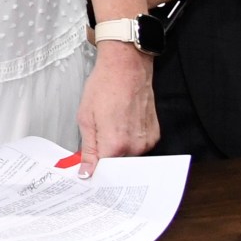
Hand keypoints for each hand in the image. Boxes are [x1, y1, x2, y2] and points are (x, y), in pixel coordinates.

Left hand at [74, 41, 158, 174]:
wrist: (126, 68)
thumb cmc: (104, 87)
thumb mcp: (86, 118)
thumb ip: (88, 149)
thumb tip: (86, 172)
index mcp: (116, 144)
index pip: (103, 171)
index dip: (93, 168)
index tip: (87, 168)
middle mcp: (135, 146)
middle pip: (117, 164)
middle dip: (105, 158)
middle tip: (97, 141)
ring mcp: (148, 141)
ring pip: (128, 155)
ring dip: (118, 148)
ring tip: (110, 126)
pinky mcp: (154, 134)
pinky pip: (139, 145)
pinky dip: (129, 140)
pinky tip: (122, 124)